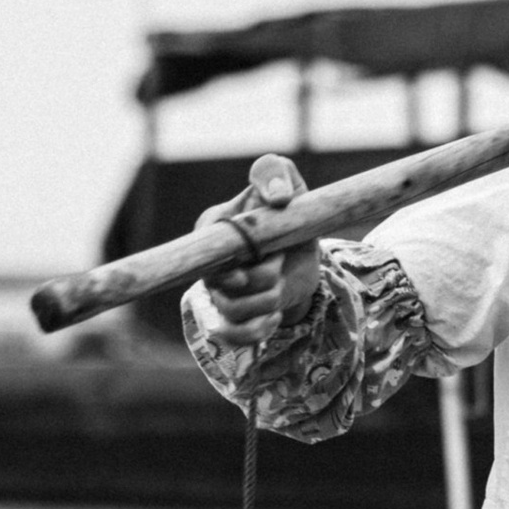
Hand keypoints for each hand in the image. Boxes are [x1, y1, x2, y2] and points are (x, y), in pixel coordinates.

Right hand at [195, 153, 319, 339]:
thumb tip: (277, 197)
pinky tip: (275, 316)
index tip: (253, 262)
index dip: (228, 264)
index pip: (205, 251)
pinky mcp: (233, 318)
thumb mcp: (287, 183)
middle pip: (225, 285)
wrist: (304, 252)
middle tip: (280, 260)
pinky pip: (233, 336)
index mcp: (213, 229)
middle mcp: (210, 263)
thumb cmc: (287, 212)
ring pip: (236, 310)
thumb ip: (275, 172)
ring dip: (269, 300)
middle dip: (263, 276)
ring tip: (281, 282)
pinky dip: (257, 330)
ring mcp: (219, 293)